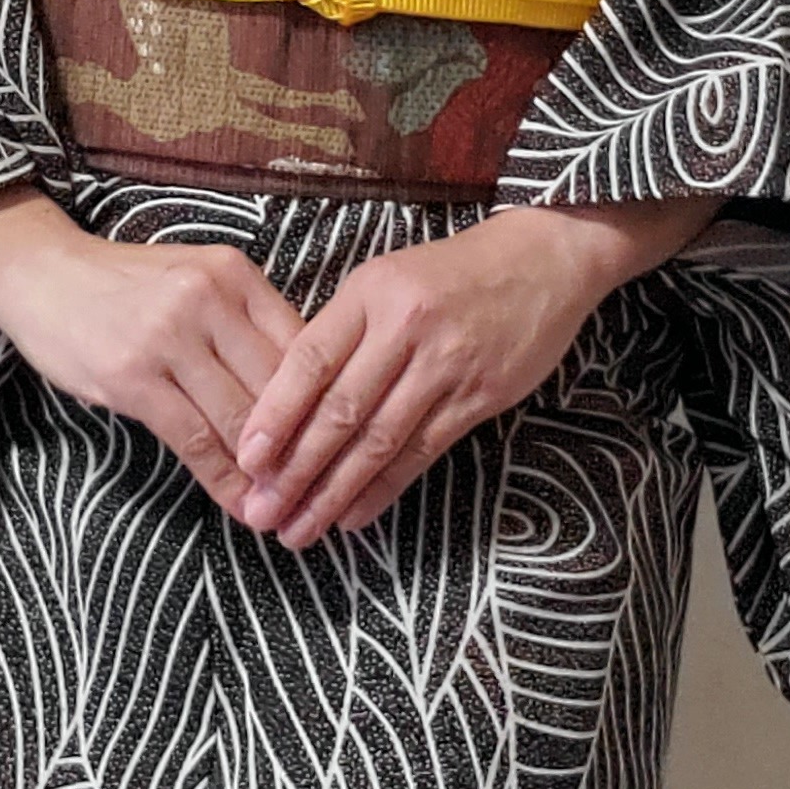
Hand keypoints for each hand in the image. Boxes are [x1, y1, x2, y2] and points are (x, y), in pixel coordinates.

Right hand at [0, 162, 301, 513]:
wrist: (41, 273)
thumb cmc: (126, 287)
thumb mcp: (196, 284)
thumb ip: (246, 328)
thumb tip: (307, 397)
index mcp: (236, 275)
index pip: (304, 349)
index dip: (329, 409)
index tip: (349, 453)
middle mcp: (209, 299)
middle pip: (280, 388)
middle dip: (307, 451)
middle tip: (331, 498)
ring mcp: (169, 336)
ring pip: (241, 420)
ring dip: (268, 477)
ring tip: (290, 514)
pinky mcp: (132, 376)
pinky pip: (193, 438)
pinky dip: (222, 479)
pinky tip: (240, 506)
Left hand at [232, 193, 727, 549]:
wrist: (543, 260)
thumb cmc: (450, 273)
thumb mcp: (385, 280)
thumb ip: (341, 333)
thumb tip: (284, 401)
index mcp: (371, 292)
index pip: (309, 360)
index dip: (275, 415)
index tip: (246, 458)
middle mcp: (406, 328)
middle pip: (341, 410)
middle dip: (296, 470)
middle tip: (263, 512)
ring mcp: (447, 364)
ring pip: (379, 440)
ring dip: (335, 492)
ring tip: (301, 528)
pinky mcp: (481, 395)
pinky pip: (422, 451)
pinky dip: (384, 488)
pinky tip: (354, 514)